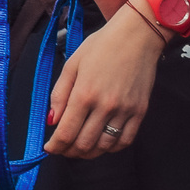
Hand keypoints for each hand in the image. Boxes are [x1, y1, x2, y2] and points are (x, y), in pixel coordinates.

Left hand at [44, 1, 160, 156]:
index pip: (66, 132)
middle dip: (69, 151)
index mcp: (84, 94)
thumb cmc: (101, 47)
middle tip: (62, 148)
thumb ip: (59, 94)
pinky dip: (111, 148)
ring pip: (104, 146)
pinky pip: (125, 140)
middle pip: (84, 144)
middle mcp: (105, 106)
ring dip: (89, 153)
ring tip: (79, 148)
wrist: (137, 37)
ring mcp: (125, 111)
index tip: (49, 148)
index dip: (55, 146)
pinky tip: (102, 143)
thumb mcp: (72, 65)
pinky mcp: (140, 112)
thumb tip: (51, 120)